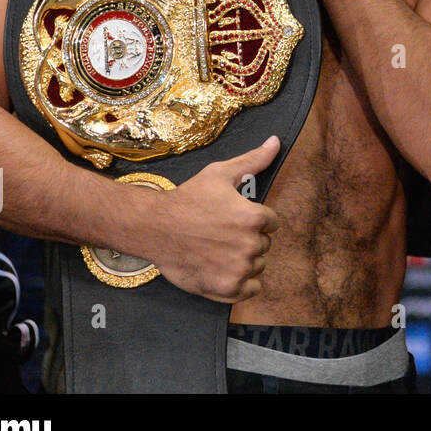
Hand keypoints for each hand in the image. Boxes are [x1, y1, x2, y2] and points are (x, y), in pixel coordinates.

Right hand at [148, 137, 281, 303]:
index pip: (272, 223)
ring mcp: (239, 269)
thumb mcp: (220, 174)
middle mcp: (250, 245)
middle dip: (248, 239)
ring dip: (244, 260)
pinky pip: (251, 289)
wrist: (154, 228)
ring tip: (219, 250)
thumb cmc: (188, 199)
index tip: (234, 218)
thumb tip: (275, 142)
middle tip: (222, 233)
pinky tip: (224, 269)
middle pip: (264, 244)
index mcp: (254, 218)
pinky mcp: (228, 288)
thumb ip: (253, 161)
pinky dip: (242, 283)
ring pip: (257, 265)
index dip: (254, 219)